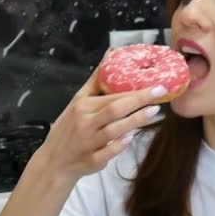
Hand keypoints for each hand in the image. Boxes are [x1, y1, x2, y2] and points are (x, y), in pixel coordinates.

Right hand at [35, 67, 167, 178]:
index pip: (111, 96)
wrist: (54, 162)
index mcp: (83, 106)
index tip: (156, 85)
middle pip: (114, 110)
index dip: (135, 91)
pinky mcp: (92, 160)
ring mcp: (89, 143)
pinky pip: (108, 152)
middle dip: (138, 101)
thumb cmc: (70, 128)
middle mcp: (85, 122)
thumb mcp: (78, 101)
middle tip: (160, 93)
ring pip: (113, 131)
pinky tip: (132, 137)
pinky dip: (119, 145)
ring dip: (135, 121)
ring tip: (155, 112)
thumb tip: (111, 54)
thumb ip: (96, 80)